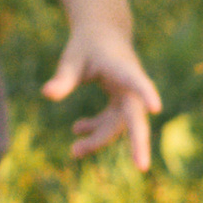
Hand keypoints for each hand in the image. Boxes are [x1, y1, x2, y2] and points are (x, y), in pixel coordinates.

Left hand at [42, 24, 161, 169]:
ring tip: (74, 151)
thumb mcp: (72, 59)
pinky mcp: (122, 102)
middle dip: (137, 142)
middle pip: (136, 116)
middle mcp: (131, 85)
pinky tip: (77, 130)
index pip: (136, 81)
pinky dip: (96, 129)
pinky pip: (112, 122)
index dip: (145, 93)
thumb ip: (63, 78)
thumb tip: (47, 94)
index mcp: (122, 68)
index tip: (155, 107)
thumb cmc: (86, 46)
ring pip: (119, 125)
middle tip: (141, 167)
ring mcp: (129, 95)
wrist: (102, 34)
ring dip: (99, 138)